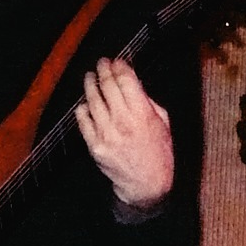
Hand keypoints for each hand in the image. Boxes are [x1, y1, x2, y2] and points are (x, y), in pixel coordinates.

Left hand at [75, 58, 173, 208]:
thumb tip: (133, 82)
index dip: (120, 66)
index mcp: (143, 114)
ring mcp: (106, 133)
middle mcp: (123, 121)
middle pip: (108, 85)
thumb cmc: (159, 153)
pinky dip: (83, 107)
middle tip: (102, 63)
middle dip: (104, 70)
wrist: (147, 184)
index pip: (126, 80)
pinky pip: (83, 119)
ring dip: (90, 84)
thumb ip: (148, 102)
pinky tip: (86, 102)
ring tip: (90, 77)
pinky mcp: (95, 144)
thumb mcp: (163, 123)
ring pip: (93, 99)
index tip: (118, 61)